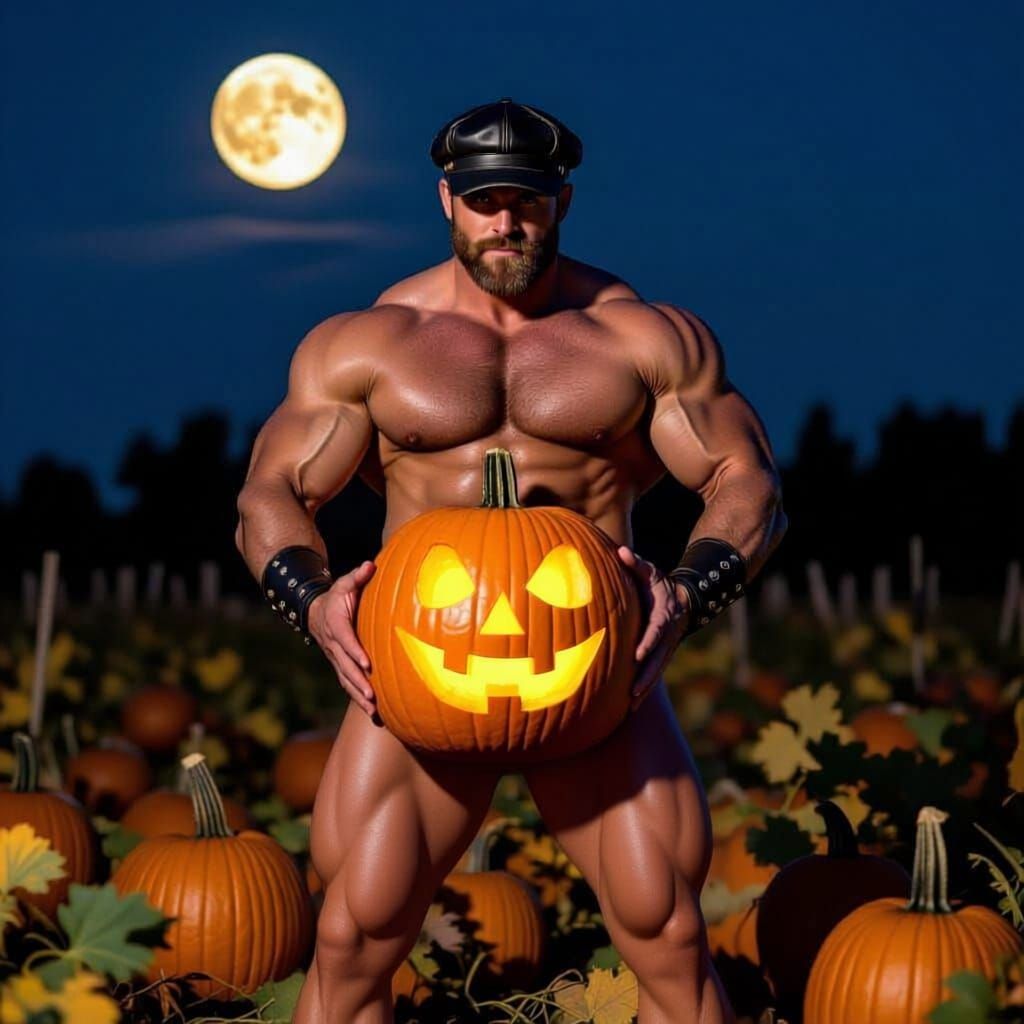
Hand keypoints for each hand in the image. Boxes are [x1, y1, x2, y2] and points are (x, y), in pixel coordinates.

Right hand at [307, 560, 377, 717]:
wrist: (317, 612)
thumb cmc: (338, 596)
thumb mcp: (345, 583)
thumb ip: (358, 576)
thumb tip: (371, 565)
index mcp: (336, 623)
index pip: (345, 639)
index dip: (355, 651)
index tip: (367, 663)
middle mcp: (333, 644)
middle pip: (345, 665)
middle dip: (358, 681)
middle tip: (372, 696)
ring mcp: (335, 657)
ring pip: (345, 679)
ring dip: (358, 695)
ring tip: (373, 710)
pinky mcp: (339, 665)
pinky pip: (347, 683)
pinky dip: (358, 698)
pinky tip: (373, 713)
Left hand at [617, 547, 690, 711]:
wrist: (683, 599)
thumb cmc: (659, 584)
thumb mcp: (650, 571)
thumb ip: (636, 564)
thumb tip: (621, 552)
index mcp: (663, 616)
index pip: (655, 631)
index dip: (648, 643)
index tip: (638, 654)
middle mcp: (666, 637)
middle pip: (656, 660)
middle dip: (645, 677)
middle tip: (632, 693)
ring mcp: (665, 649)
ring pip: (656, 672)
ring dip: (644, 689)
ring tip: (630, 707)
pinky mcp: (661, 657)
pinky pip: (653, 675)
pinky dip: (644, 690)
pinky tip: (631, 708)